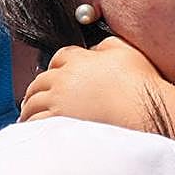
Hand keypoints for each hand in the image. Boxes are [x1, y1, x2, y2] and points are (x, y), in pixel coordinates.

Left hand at [19, 37, 168, 132]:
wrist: (144, 113)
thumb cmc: (140, 84)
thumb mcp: (126, 51)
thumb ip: (106, 45)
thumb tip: (95, 49)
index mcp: (79, 60)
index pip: (58, 57)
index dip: (56, 66)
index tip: (55, 75)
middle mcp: (65, 79)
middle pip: (40, 80)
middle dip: (37, 88)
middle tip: (35, 97)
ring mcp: (60, 102)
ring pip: (33, 102)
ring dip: (30, 108)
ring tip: (30, 115)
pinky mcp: (59, 123)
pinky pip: (37, 123)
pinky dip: (33, 125)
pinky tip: (36, 130)